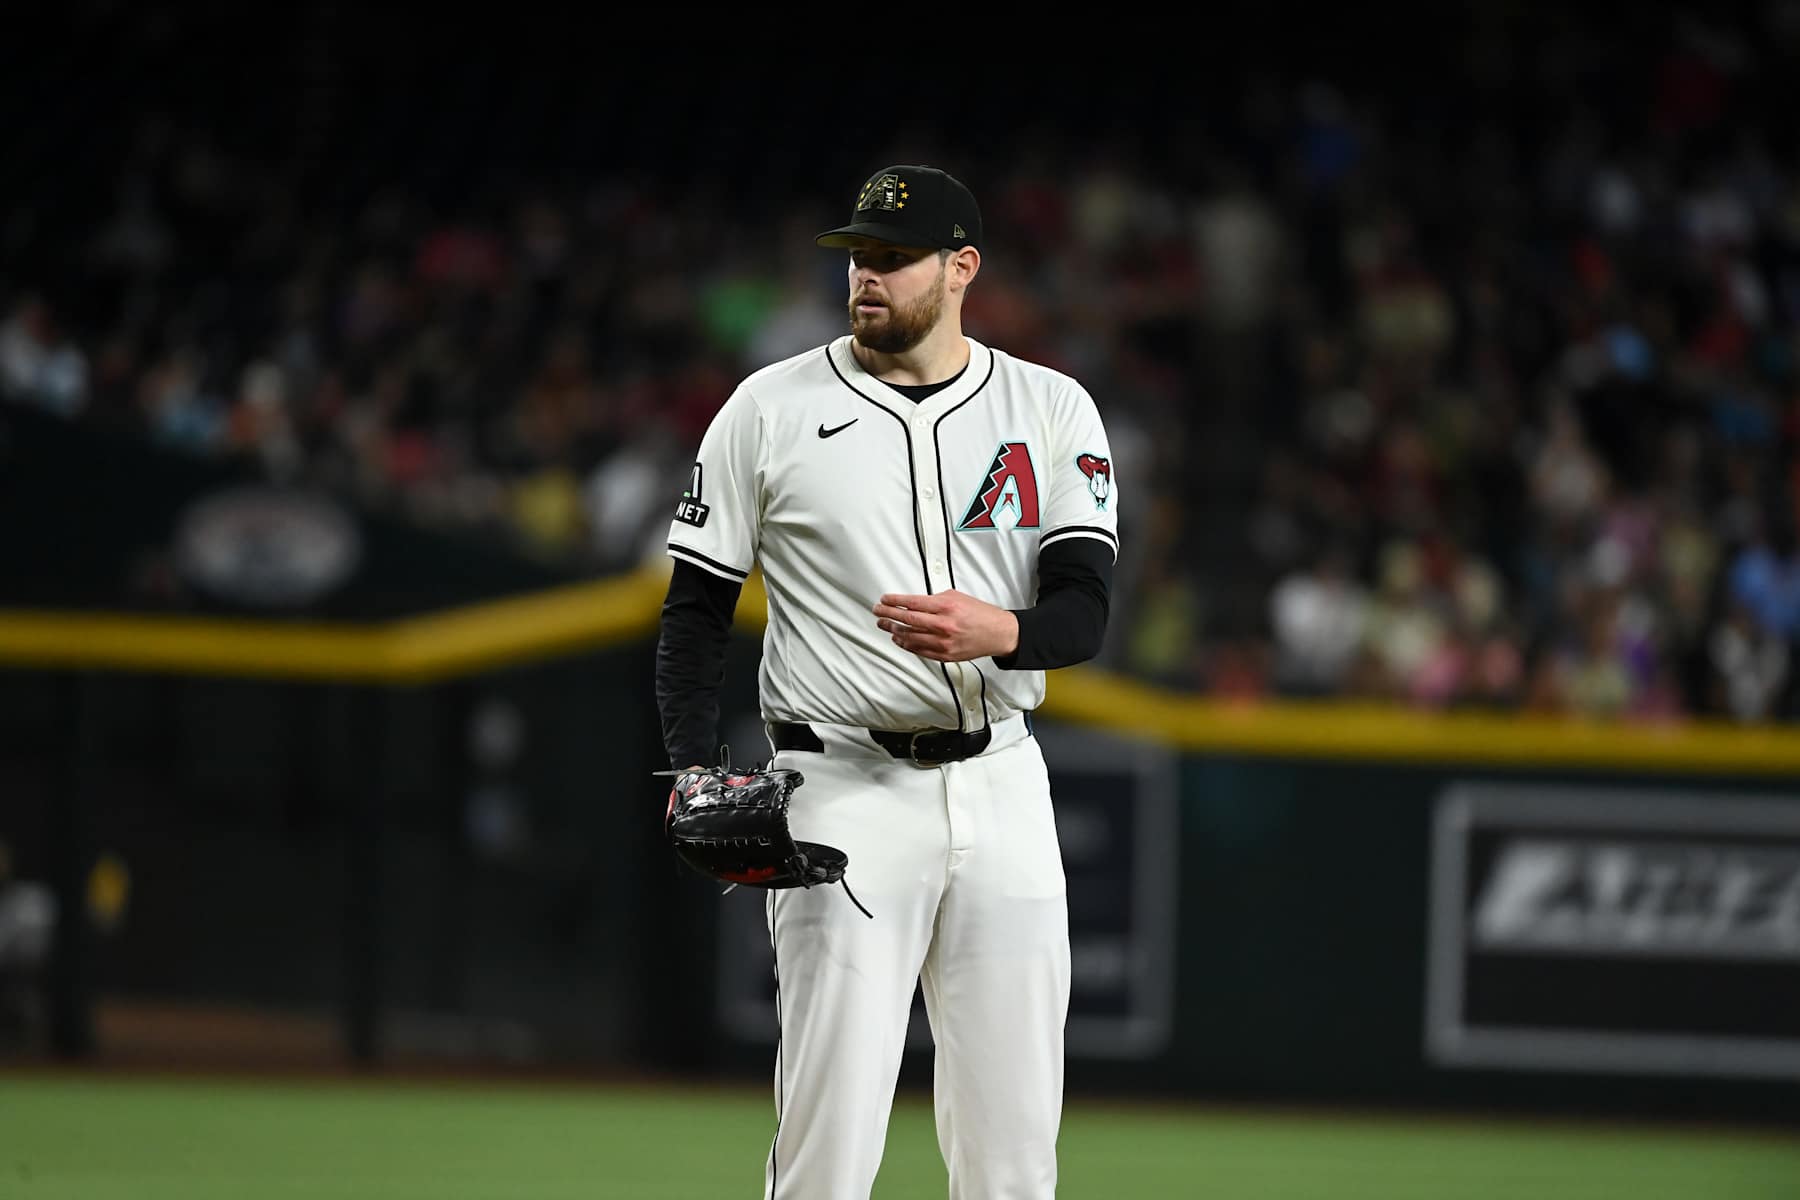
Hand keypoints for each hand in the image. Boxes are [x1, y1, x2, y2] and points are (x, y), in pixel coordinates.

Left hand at [873, 590, 1018, 662]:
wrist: (997, 633)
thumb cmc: (979, 614)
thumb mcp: (957, 597)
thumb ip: (935, 599)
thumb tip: (914, 602)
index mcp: (946, 607)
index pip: (912, 603)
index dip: (894, 601)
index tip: (884, 600)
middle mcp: (943, 625)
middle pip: (907, 620)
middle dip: (888, 615)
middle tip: (878, 612)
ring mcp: (943, 642)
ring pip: (910, 637)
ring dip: (894, 631)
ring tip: (884, 625)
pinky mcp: (945, 655)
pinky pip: (919, 650)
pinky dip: (906, 645)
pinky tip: (899, 639)